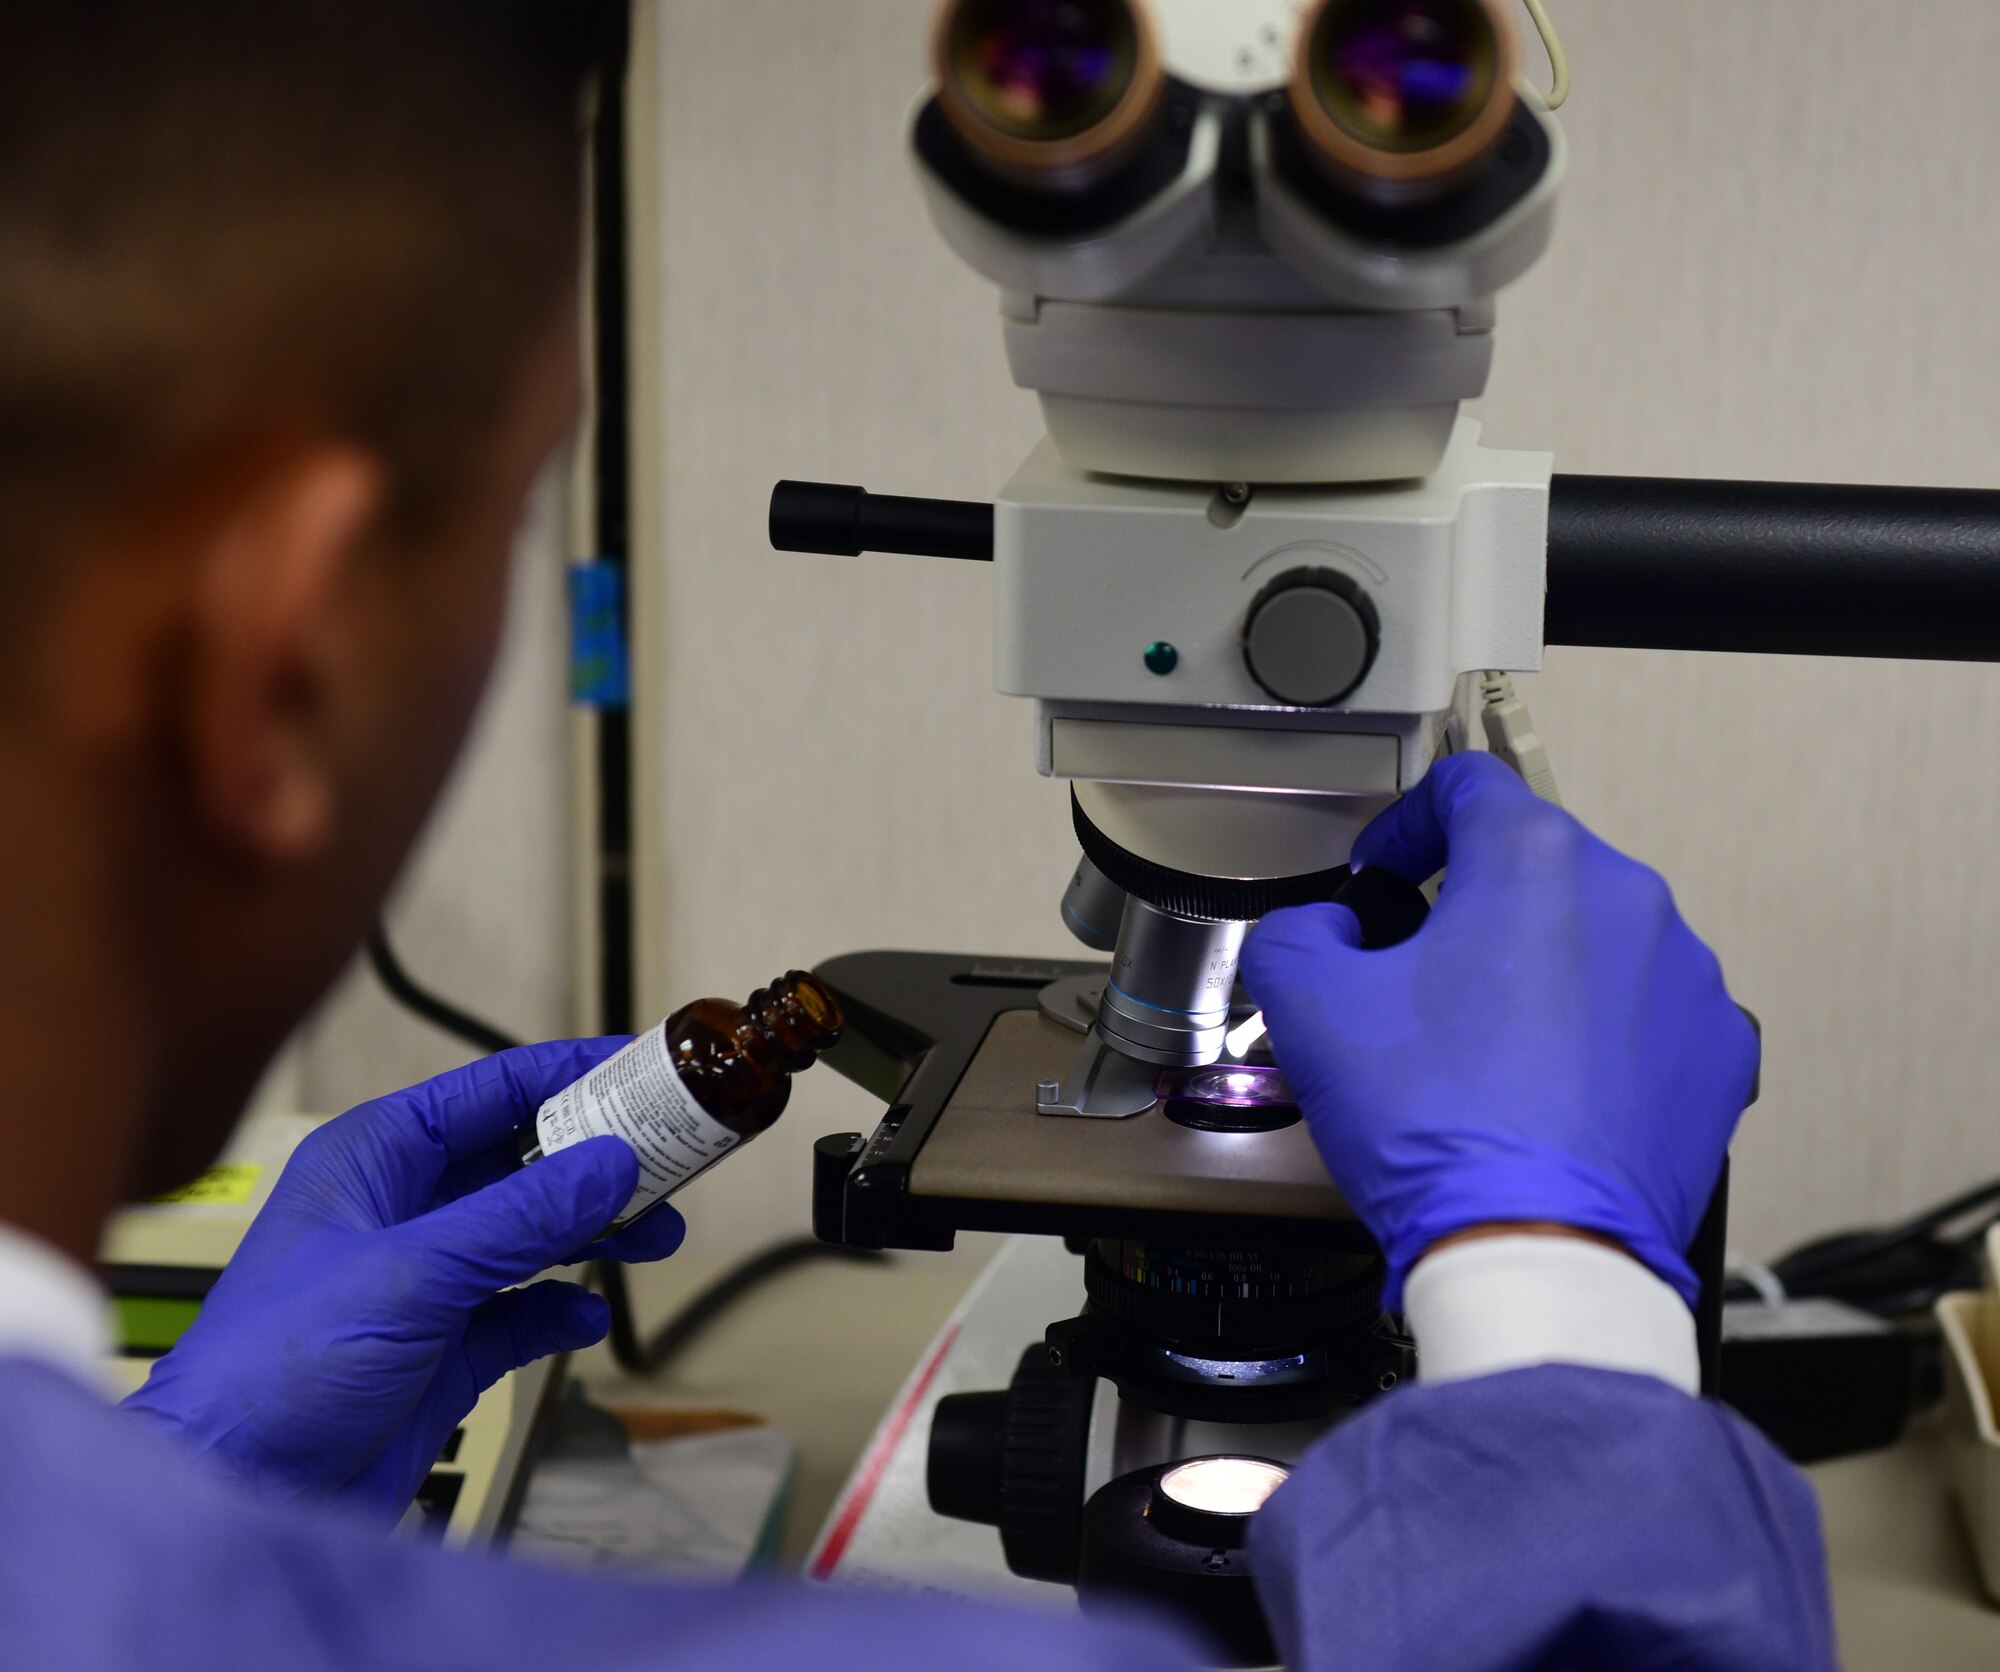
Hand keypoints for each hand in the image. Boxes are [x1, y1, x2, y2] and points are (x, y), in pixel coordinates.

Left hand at [122, 1040, 685, 1515]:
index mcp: (375, 1159)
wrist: (236, 1495)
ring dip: (594, 1233)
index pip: (492, 1090)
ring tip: (654, 1237)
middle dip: (598, 1161)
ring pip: (532, 1233)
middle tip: (670, 1162)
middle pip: (524, 1160)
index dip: (572, 1075)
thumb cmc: (274, 1369)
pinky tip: (585, 1317)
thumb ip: (518, 1217)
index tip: (644, 1068)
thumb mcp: (410, 1274)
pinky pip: (521, 1311)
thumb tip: (610, 1164)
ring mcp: (425, 1281)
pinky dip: (560, 1310)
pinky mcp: (442, 1349)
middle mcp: (402, 1209)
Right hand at [1241, 752, 1756, 1308]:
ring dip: (1539, 970)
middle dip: (1470, 907)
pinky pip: (1646, 1015)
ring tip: (1486, 1048)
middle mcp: (1629, 898)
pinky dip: (1598, 1034)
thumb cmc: (1434, 1121)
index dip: (1406, 823)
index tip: (1381, 874)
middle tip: (1417, 977)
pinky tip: (1549, 1092)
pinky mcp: (1720, 1053)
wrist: (1538, 1250)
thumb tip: (1327, 933)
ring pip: (1594, 941)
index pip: (1467, 788)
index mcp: (1533, 859)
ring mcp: (1689, 978)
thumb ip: (1297, 934)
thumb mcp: (1308, 1007)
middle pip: (1534, 868)